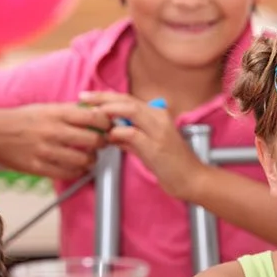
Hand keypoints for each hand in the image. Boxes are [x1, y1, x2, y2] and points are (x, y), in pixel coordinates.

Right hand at [0, 103, 110, 180]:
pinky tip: (77, 167)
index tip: (109, 127)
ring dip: (92, 160)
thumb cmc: (22, 119)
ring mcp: (46, 150)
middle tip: (102, 144)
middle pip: (93, 140)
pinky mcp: (38, 167)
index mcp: (57, 113)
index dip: (108, 124)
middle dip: (103, 143)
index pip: (94, 117)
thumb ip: (70, 111)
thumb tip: (96, 113)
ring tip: (90, 157)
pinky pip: (68, 173)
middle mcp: (53, 131)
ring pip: (83, 160)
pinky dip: (77, 172)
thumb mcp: (47, 108)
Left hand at [79, 91, 207, 199]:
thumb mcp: (147, 148)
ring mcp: (159, 131)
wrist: (192, 179)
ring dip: (109, 110)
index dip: (107, 97)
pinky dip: (118, 133)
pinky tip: (108, 137)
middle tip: (84, 97)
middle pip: (127, 100)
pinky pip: (133, 134)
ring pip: (130, 110)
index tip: (88, 97)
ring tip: (92, 114)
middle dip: (103, 97)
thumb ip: (130, 138)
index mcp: (157, 114)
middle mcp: (159, 117)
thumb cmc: (172, 164)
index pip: (128, 100)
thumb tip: (111, 133)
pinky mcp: (157, 147)